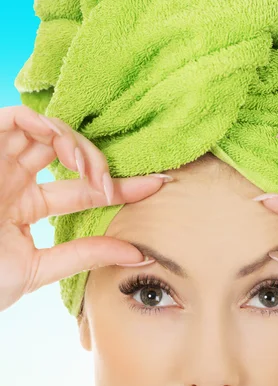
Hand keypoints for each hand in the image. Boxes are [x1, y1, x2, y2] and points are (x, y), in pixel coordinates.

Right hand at [0, 105, 169, 312]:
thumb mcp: (40, 268)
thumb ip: (85, 255)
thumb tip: (138, 253)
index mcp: (25, 207)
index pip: (79, 190)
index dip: (117, 186)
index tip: (155, 185)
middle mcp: (13, 179)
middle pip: (67, 154)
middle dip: (99, 162)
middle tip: (118, 184)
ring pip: (46, 130)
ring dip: (77, 143)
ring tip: (92, 172)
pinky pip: (15, 117)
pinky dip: (47, 125)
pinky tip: (68, 151)